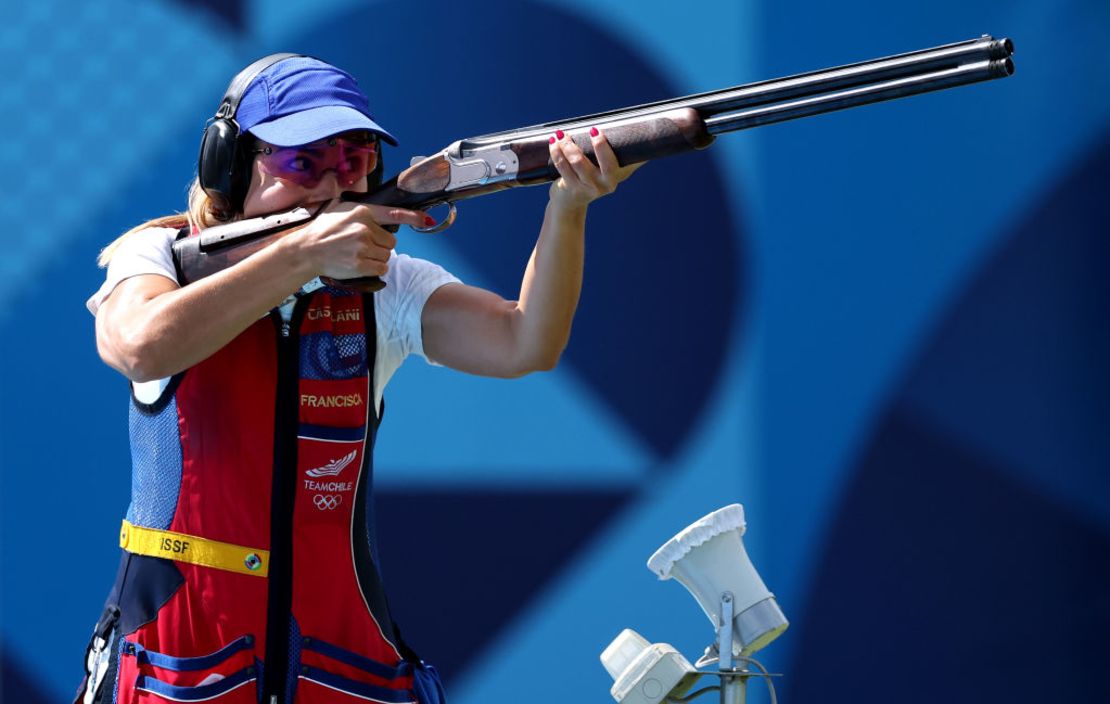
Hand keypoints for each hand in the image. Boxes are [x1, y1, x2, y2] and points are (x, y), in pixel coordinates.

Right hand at [293, 200, 429, 279]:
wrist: (306, 251)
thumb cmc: (323, 230)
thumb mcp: (339, 208)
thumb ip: (359, 206)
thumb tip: (374, 201)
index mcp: (361, 212)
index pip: (392, 214)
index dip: (411, 217)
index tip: (425, 219)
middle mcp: (364, 228)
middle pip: (391, 241)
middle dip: (381, 245)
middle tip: (363, 246)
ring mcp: (362, 247)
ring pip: (387, 256)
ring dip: (377, 258)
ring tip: (358, 255)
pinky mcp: (360, 264)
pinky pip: (381, 268)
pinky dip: (375, 269)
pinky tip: (360, 265)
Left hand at [548, 127, 642, 210]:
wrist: (573, 202)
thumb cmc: (597, 178)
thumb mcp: (616, 170)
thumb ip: (631, 157)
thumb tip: (652, 137)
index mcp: (614, 177)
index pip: (610, 163)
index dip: (602, 148)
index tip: (595, 131)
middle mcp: (601, 185)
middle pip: (584, 163)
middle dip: (575, 146)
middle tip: (566, 132)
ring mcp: (584, 188)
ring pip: (571, 163)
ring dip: (564, 146)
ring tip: (560, 134)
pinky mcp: (570, 188)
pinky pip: (561, 167)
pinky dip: (556, 152)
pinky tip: (553, 143)